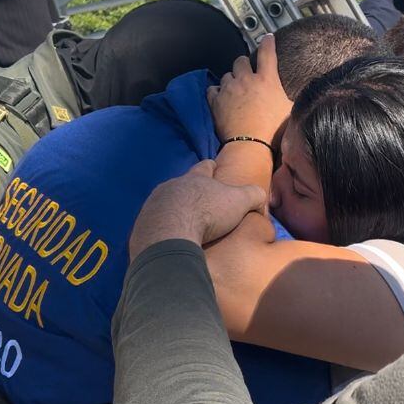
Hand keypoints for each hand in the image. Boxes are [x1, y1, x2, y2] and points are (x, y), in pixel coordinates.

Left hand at [128, 160, 266, 258]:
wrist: (169, 236)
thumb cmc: (206, 214)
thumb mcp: (239, 202)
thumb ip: (252, 194)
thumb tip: (260, 195)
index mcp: (194, 178)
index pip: (204, 166)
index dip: (212, 167)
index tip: (215, 167)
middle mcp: (170, 187)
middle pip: (182, 184)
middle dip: (191, 190)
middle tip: (200, 200)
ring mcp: (153, 205)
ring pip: (166, 202)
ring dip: (174, 209)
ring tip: (183, 221)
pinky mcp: (143, 225)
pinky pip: (154, 223)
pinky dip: (163, 227)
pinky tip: (170, 237)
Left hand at [208, 34, 292, 143]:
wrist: (251, 145)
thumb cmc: (273, 131)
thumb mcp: (290, 112)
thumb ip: (291, 100)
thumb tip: (303, 98)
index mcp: (267, 80)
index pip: (267, 53)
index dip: (267, 43)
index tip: (267, 37)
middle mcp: (247, 80)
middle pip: (240, 60)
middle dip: (243, 64)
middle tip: (246, 72)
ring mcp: (230, 89)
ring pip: (227, 74)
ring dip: (231, 79)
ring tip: (234, 89)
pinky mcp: (217, 101)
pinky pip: (212, 89)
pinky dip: (216, 92)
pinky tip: (220, 97)